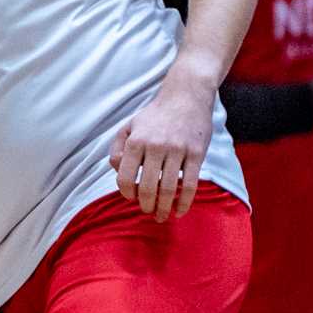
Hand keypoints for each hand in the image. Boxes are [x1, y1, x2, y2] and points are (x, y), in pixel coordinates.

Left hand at [110, 75, 214, 221]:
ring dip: (164, 208)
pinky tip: (179, 211)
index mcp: (136, 141)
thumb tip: (116, 171)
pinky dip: (184, 202)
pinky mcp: (196, 154)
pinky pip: (190, 184)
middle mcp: (155, 146)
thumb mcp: (129, 126)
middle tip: (147, 212)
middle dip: (146, 205)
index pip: (125, 177)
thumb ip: (117, 148)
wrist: (186, 96)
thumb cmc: (155, 115)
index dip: (126, 193)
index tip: (131, 198)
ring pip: (169, 188)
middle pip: (147, 187)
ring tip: (161, 215)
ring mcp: (177, 150)